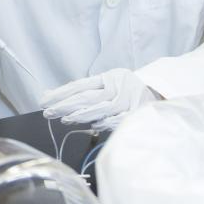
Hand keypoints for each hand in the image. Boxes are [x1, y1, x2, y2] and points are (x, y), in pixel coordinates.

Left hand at [40, 69, 157, 131]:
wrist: (158, 93)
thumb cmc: (125, 90)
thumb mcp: (106, 84)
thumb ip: (82, 90)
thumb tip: (50, 94)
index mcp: (108, 78)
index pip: (80, 85)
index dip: (61, 93)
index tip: (44, 100)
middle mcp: (117, 87)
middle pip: (88, 96)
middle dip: (66, 104)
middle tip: (49, 111)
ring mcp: (127, 100)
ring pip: (102, 107)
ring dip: (83, 114)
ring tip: (66, 118)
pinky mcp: (136, 112)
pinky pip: (120, 118)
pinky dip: (107, 122)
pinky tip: (94, 126)